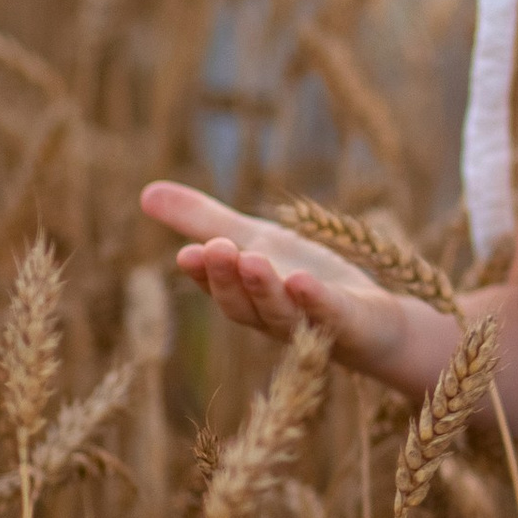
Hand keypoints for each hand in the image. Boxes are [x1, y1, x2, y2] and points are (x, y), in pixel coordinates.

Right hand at [140, 181, 453, 392]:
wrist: (373, 323)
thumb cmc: (306, 281)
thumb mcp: (254, 240)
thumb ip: (203, 220)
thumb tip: (144, 192)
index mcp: (246, 296)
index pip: (217, 287)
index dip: (203, 273)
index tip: (185, 254)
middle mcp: (272, 316)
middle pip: (243, 304)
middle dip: (228, 278)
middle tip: (215, 248)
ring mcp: (309, 324)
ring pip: (280, 313)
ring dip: (264, 288)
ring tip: (252, 258)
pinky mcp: (348, 325)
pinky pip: (327, 316)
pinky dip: (314, 300)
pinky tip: (302, 281)